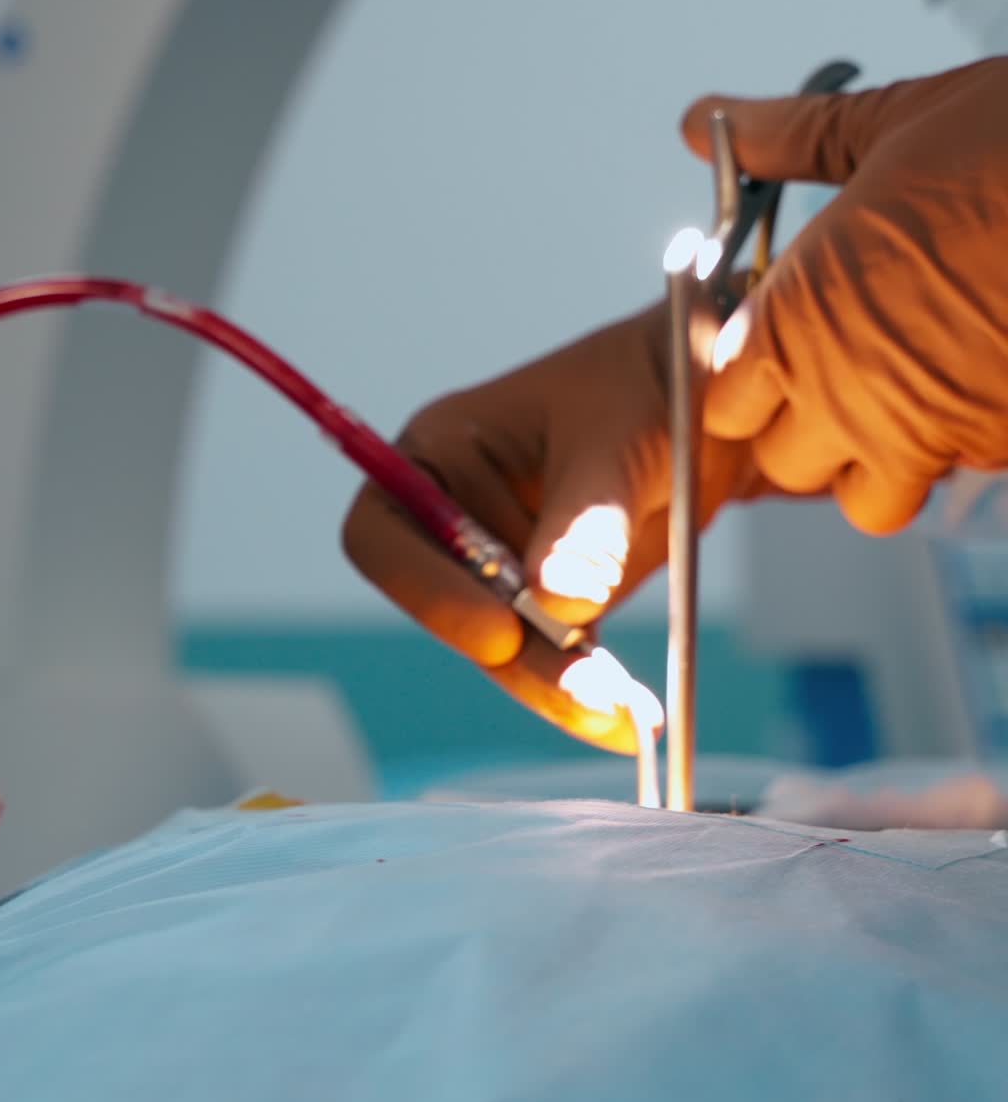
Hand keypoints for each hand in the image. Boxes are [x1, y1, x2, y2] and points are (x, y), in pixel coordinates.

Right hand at [342, 297, 769, 751]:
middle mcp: (457, 516)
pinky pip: (553, 658)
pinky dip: (588, 689)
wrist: (719, 405)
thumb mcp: (617, 441)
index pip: (382, 534)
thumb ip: (586, 522)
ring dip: (559, 686)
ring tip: (624, 714)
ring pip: (504, 648)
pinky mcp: (552, 601)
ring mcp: (504, 565)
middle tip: (587, 694)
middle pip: (450, 610)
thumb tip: (557, 602)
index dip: (424, 590)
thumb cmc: (650, 386)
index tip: (499, 630)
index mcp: (440, 452)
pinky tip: (630, 715)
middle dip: (517, 658)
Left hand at [681, 57, 1007, 533]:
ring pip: (865, 499)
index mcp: (797, 319)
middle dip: (802, 429)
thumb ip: (789, 139)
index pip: (722, 403)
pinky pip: (955, 480)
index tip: (772, 350)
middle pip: (783, 462)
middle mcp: (845, 391)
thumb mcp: (894, 122)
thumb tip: (706, 123)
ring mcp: (924, 432)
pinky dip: (957, 452)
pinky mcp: (998, 449)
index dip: (744, 381)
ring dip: (877, 462)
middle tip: (839, 372)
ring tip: (907, 396)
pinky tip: (979, 387)